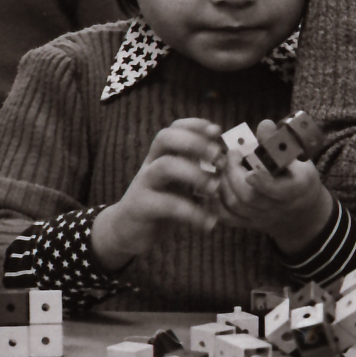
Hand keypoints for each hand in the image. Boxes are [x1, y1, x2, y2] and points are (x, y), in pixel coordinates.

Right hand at [91, 119, 223, 269]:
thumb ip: (197, 170)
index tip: (217, 130)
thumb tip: (229, 160)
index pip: (174, 128)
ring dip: (195, 174)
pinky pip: (167, 205)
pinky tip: (209, 223)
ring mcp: (144, 184)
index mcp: (161, 155)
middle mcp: (151, 164)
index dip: (195, 125)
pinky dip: (193, 214)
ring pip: (165, 166)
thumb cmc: (161, 203)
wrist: (127, 231)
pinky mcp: (141, 207)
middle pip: (165, 138)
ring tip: (215, 189)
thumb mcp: (179, 184)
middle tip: (218, 156)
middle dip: (194, 142)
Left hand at [210, 119, 332, 258]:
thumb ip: (279, 143)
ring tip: (224, 165)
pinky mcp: (248, 224)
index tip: (250, 171)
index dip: (262, 182)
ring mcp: (261, 218)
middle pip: (249, 197)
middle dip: (234, 173)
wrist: (301, 212)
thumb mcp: (298, 160)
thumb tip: (264, 125)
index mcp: (295, 189)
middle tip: (231, 154)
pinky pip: (227, 217)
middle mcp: (277, 208)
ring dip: (223, 181)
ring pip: (235, 206)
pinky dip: (216, 201)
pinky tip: (217, 184)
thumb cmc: (298, 178)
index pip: (279, 190)